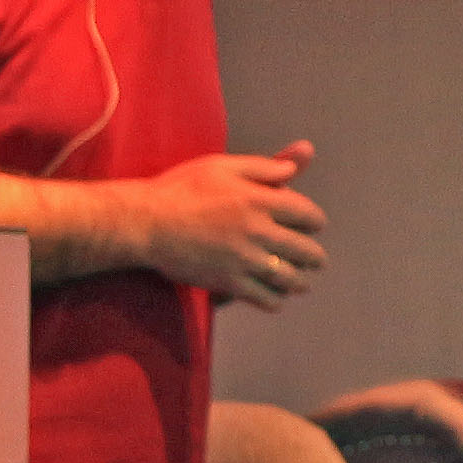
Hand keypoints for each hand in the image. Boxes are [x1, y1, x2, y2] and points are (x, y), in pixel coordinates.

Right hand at [129, 140, 324, 307]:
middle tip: (315, 261)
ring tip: (300, 282)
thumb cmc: (182, 187)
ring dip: (300, 281)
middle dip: (314, 257)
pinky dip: (276, 300)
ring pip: (291, 279)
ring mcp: (244, 259)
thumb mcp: (223, 166)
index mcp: (259, 199)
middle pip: (306, 251)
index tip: (313, 227)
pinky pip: (266, 298)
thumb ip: (264, 166)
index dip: (315, 222)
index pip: (308, 215)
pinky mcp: (229, 282)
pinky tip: (275, 296)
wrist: (146, 222)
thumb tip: (298, 163)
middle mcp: (257, 230)